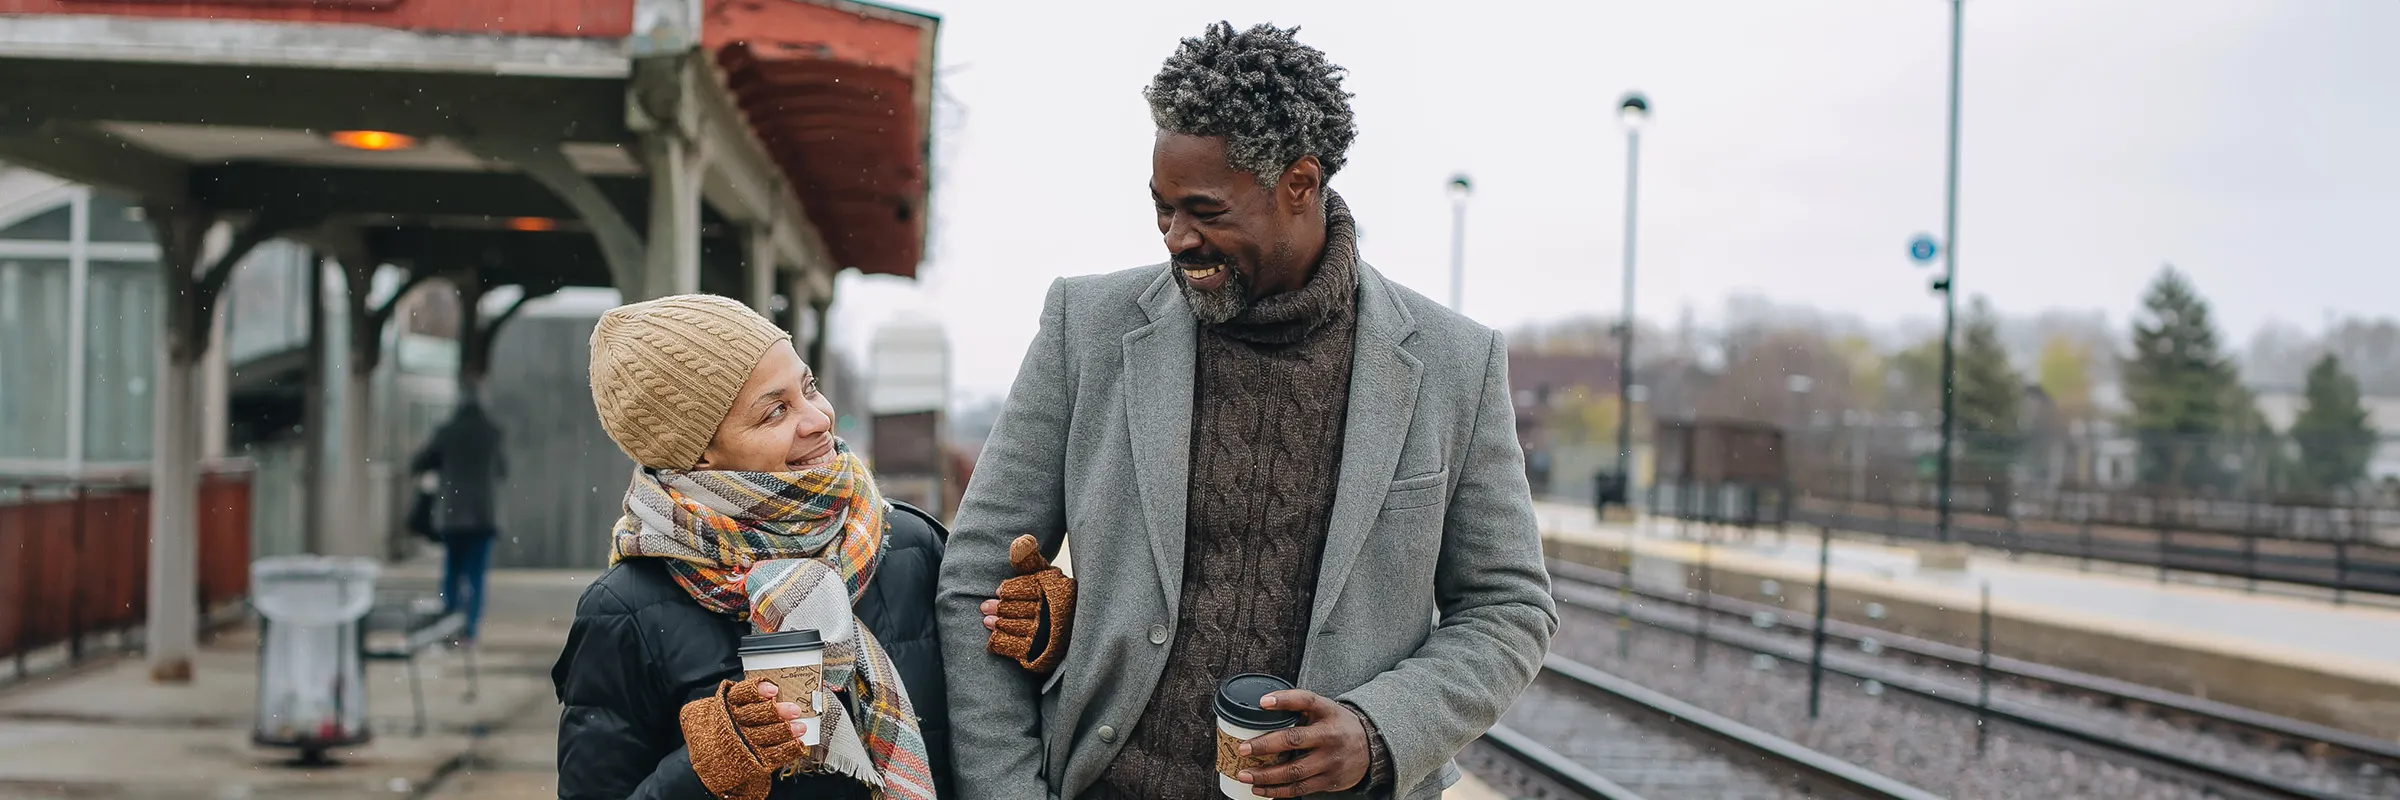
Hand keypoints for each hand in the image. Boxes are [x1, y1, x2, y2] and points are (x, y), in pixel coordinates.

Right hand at [680, 678, 816, 799]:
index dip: (757, 691)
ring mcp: (742, 743)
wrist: (713, 755)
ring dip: (784, 732)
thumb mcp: (730, 704)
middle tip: (794, 710)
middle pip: (754, 715)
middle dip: (776, 713)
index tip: (773, 690)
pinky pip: (770, 755)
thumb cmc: (728, 722)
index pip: (741, 694)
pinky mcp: (751, 760)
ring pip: (763, 735)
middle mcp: (733, 723)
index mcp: (728, 705)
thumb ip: (749, 696)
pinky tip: (797, 744)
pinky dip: (786, 750)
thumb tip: (773, 691)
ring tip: (800, 727)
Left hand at [982, 535, 1075, 674]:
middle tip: (984, 606)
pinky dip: (1003, 642)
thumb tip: (1021, 541)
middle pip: (1021, 609)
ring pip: (1018, 628)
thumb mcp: (1046, 576)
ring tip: (987, 621)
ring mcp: (1049, 635)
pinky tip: (993, 637)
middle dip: (1000, 608)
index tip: (999, 591)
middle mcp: (1055, 613)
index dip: (1011, 590)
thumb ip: (1030, 560)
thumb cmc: (1053, 597)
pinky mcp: (1042, 654)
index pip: (1030, 589)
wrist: (1072, 629)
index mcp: (1058, 591)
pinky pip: (1018, 648)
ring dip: (999, 624)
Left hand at [1234, 689, 1370, 796]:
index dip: (1285, 700)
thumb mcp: (1326, 709)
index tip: (1263, 702)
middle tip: (1243, 748)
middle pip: (1294, 740)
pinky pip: (1299, 788)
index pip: (1306, 700)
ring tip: (1244, 774)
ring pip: (1294, 771)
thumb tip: (1262, 708)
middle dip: (1265, 745)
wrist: (1370, 748)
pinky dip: (1277, 791)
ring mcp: (1330, 761)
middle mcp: (1330, 736)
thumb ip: (1301, 708)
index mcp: (1328, 712)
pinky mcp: (1328, 780)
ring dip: (1265, 774)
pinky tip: (1260, 788)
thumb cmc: (1338, 726)